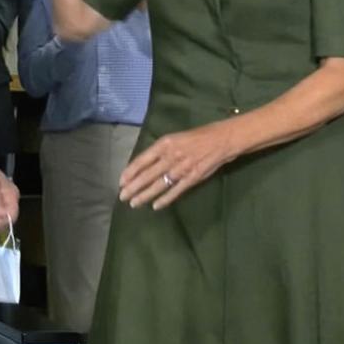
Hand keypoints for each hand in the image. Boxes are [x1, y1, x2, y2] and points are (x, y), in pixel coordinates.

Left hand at [119, 123, 235, 210]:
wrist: (222, 140)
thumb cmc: (198, 137)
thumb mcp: (175, 138)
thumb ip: (160, 151)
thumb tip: (144, 164)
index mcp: (165, 144)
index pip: (142, 159)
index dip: (130, 172)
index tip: (121, 181)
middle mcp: (171, 156)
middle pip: (148, 174)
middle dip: (133, 187)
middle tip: (122, 197)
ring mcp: (182, 168)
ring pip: (159, 184)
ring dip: (145, 195)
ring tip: (134, 203)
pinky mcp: (193, 178)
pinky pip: (176, 190)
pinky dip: (165, 199)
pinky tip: (156, 206)